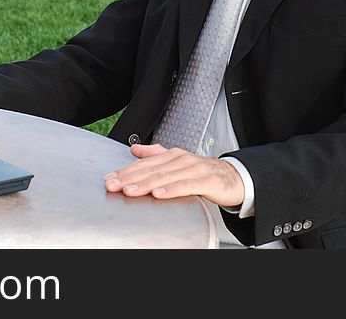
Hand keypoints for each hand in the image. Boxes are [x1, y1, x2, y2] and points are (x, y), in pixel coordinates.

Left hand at [104, 143, 244, 207]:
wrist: (235, 177)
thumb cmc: (204, 172)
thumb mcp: (178, 161)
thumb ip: (156, 155)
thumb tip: (134, 149)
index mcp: (172, 155)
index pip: (144, 163)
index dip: (126, 171)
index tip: (110, 179)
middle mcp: (181, 159)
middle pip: (151, 169)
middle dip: (129, 178)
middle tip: (113, 185)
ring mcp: (194, 169)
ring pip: (166, 177)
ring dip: (146, 184)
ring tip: (130, 191)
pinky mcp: (207, 181)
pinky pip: (187, 186)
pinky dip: (172, 190)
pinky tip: (159, 194)